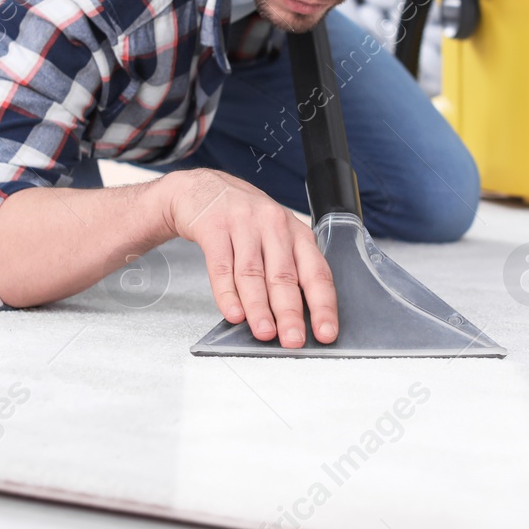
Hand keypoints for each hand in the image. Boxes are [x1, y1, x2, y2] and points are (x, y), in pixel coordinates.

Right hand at [162, 169, 337, 347]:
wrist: (202, 188)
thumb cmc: (244, 220)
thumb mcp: (274, 237)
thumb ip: (285, 272)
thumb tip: (295, 319)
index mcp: (296, 233)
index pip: (316, 272)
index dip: (322, 305)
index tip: (325, 333)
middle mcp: (274, 226)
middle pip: (284, 276)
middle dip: (290, 313)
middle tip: (293, 339)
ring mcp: (243, 224)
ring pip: (253, 273)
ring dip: (259, 307)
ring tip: (264, 332)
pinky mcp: (214, 226)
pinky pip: (221, 266)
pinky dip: (227, 293)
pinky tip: (233, 312)